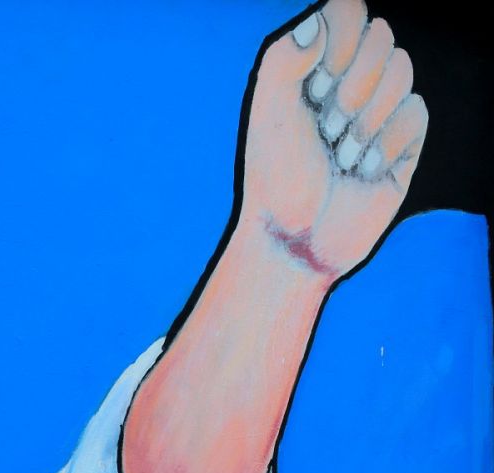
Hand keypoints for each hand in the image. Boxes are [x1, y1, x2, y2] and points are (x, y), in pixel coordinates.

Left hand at [240, 0, 427, 278]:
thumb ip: (287, 58)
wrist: (298, 235)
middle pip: (382, 36)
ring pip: (403, 70)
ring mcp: (381, 105)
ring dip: (365, 120)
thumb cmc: (275, 174)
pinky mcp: (406, 137)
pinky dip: (386, 144)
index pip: (348, 10)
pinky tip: (363, 170)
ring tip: (340, 155)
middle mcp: (350, 77)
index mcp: (313, 64)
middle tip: (325, 128)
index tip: (317, 81)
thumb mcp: (270, 112)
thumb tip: (317, 22)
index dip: (342, 39)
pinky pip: (416, 111)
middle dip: (352, 85)